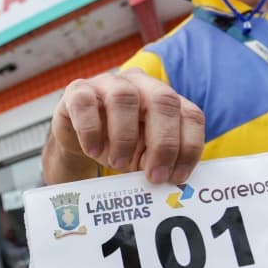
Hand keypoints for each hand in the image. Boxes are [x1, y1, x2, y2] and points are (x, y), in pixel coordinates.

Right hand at [50, 68, 204, 183]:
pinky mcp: (77, 91)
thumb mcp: (143, 156)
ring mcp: (109, 83)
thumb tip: (170, 184)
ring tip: (117, 164)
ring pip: (124, 97)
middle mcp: (141, 84)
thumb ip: (158, 163)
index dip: (189, 147)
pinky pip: (85, 103)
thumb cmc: (117, 146)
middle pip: (163, 100)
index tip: (177, 177)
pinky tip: (92, 151)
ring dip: (124, 137)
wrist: (78, 139)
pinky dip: (90, 130)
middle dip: (163, 142)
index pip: (190, 114)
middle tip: (154, 176)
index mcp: (165, 100)